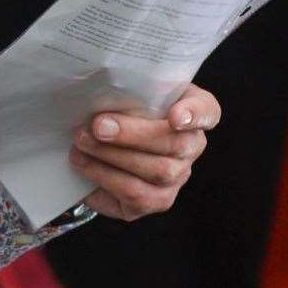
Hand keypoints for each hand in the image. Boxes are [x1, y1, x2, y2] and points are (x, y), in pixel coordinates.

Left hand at [68, 83, 219, 220]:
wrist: (109, 140)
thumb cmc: (124, 107)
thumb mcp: (130, 89)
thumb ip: (128, 87)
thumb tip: (97, 88)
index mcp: (192, 110)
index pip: (207, 110)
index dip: (194, 113)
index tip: (176, 116)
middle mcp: (192, 146)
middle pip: (174, 144)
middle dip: (131, 135)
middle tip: (97, 126)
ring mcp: (178, 177)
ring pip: (155, 172)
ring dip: (112, 157)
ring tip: (81, 143)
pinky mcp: (158, 201)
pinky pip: (135, 195)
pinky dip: (104, 177)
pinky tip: (83, 163)